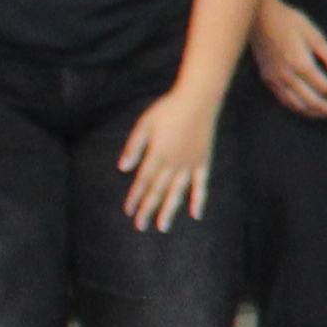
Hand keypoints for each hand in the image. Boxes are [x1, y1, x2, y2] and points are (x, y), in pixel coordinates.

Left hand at [121, 85, 222, 232]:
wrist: (198, 100)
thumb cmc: (168, 109)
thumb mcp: (145, 123)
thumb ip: (134, 146)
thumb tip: (123, 168)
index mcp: (158, 154)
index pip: (143, 181)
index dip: (135, 197)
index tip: (128, 211)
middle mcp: (174, 163)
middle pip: (158, 190)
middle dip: (148, 209)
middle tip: (140, 226)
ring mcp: (190, 164)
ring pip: (178, 192)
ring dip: (169, 210)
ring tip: (162, 226)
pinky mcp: (203, 161)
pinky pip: (201, 184)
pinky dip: (199, 199)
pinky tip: (196, 215)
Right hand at [251, 0, 326, 117]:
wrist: (259, 16)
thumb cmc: (289, 21)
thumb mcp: (314, 34)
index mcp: (300, 64)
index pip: (324, 87)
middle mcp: (287, 76)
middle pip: (312, 102)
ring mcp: (275, 80)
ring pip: (297, 106)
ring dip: (316, 113)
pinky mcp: (267, 79)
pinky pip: (284, 101)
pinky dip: (299, 108)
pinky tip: (308, 108)